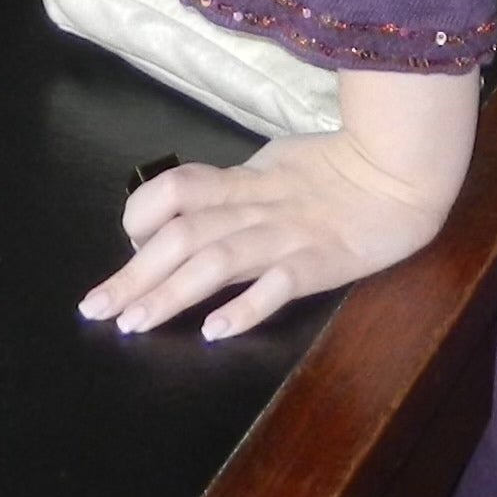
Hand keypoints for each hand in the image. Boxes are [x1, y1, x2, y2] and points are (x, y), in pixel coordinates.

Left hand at [77, 126, 457, 341]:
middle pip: (181, 234)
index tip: (127, 245)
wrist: (401, 172)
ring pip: (215, 261)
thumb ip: (238, 187)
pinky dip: (243, 307)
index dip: (141, 212)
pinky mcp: (319, 263)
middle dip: (133, 273)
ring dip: (169, 293)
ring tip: (134, 324)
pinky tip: (214, 331)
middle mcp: (255, 207)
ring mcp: (285, 235)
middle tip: (95, 308)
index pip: (176, 189)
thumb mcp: (276, 165)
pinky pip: (276, 286)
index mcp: (244, 181)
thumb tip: (190, 206)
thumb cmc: (338, 169)